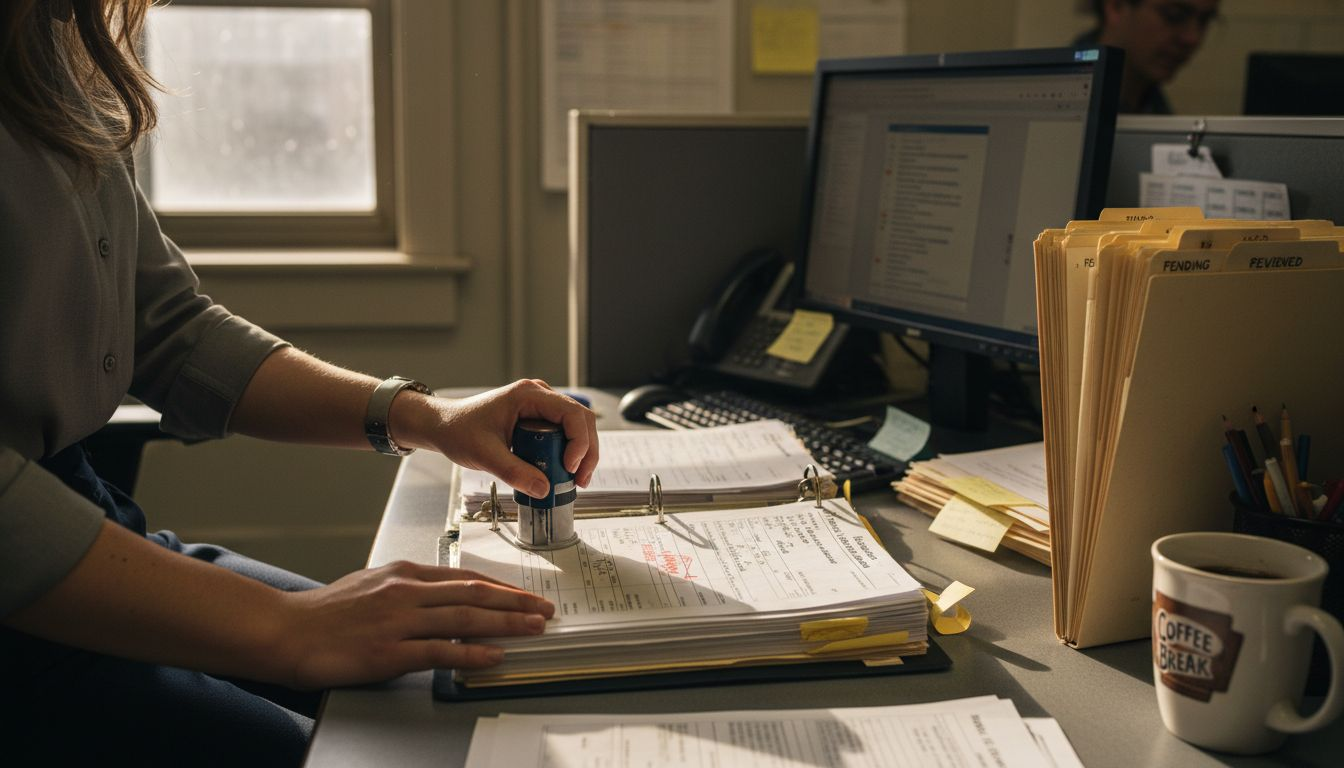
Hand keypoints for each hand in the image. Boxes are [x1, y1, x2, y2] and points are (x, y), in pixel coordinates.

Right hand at [279, 561, 554, 688]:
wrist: (286, 631)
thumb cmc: (325, 613)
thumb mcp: (371, 585)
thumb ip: (407, 590)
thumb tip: (439, 597)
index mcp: (404, 574)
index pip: (464, 577)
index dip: (500, 587)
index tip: (524, 594)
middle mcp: (406, 592)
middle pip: (474, 594)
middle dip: (515, 602)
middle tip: (544, 609)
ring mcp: (399, 621)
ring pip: (465, 618)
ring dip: (505, 624)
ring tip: (534, 628)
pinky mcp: (390, 651)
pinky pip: (441, 651)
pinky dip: (472, 653)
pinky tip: (494, 656)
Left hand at [395, 379, 598, 496]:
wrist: (444, 425)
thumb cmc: (459, 430)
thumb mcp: (485, 455)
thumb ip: (515, 472)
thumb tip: (544, 490)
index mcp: (529, 395)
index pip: (572, 414)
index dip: (579, 442)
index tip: (570, 467)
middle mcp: (539, 395)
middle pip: (581, 420)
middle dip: (587, 451)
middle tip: (581, 479)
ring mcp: (541, 406)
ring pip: (577, 426)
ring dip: (582, 453)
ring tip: (575, 479)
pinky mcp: (539, 418)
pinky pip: (564, 432)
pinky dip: (570, 452)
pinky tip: (564, 471)